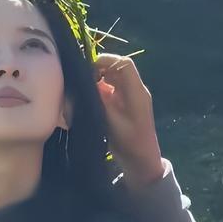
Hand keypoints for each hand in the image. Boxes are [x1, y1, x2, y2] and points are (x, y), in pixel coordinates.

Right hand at [94, 53, 164, 188]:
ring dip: (98, 81)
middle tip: (81, 81)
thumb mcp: (111, 121)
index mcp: (136, 92)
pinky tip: (89, 100)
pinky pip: (112, 91)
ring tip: (83, 91)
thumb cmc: (129, 142)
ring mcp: (130, 98)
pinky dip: (100, 91)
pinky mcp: (124, 106)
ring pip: (113, 79)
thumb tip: (86, 83)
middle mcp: (135, 91)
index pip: (123, 64)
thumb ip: (99, 99)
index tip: (86, 69)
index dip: (105, 61)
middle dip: (98, 71)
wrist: (141, 161)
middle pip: (117, 69)